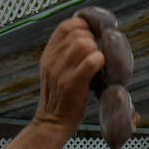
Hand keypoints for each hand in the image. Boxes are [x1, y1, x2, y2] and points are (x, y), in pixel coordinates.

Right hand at [33, 17, 104, 135]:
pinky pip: (91, 61)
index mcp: (48, 54)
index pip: (66, 26)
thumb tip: (87, 34)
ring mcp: (61, 71)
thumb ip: (65, 52)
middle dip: (92, 41)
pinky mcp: (72, 83)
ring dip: (96, 51)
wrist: (52, 122)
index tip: (91, 37)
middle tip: (94, 56)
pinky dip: (100, 62)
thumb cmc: (60, 97)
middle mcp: (52, 60)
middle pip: (78, 33)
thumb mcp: (55, 70)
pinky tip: (99, 70)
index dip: (83, 27)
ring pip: (85, 44)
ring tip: (96, 65)